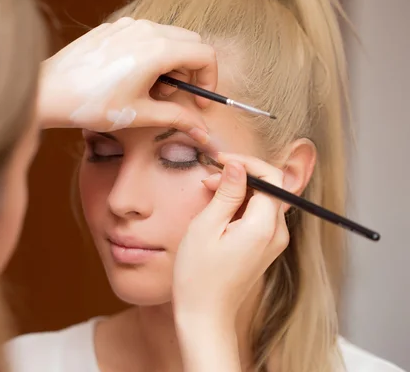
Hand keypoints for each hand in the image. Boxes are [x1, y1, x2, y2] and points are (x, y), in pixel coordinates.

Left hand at [37, 17, 217, 143]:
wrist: (50, 92)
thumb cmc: (93, 105)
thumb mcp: (140, 115)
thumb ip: (177, 117)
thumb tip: (201, 130)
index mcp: (158, 50)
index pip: (204, 54)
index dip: (209, 79)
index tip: (199, 100)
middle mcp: (146, 29)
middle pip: (189, 43)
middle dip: (189, 71)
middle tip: (170, 96)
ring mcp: (127, 25)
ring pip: (167, 37)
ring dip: (170, 62)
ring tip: (148, 89)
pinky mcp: (112, 28)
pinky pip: (144, 35)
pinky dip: (150, 54)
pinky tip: (129, 77)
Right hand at [173, 152, 289, 321]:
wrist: (205, 315)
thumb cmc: (199, 275)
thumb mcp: (206, 227)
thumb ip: (226, 193)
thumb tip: (237, 166)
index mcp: (264, 227)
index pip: (271, 177)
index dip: (247, 163)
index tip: (221, 161)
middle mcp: (277, 234)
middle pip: (271, 187)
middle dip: (242, 175)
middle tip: (210, 179)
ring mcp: (274, 242)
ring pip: (265, 200)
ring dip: (240, 190)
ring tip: (210, 194)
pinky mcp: (266, 248)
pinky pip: (260, 216)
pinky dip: (242, 206)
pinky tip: (219, 211)